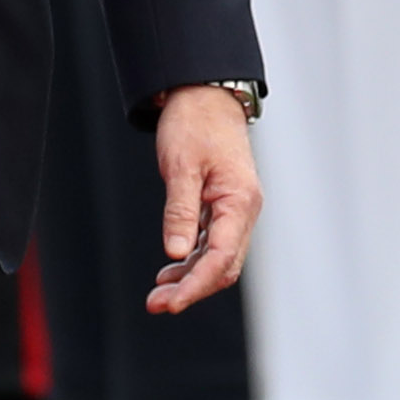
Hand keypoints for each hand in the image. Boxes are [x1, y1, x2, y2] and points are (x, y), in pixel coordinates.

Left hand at [147, 85, 259, 313]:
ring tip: (158, 294)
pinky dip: (191, 260)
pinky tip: (171, 270)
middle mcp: (243, 210)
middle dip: (192, 289)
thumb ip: (180, 210)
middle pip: (223, 266)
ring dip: (190, 279)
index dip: (196, 285)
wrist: (204, 95)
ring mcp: (235, 210)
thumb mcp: (181, 165)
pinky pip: (212, 244)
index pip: (221, 258)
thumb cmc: (195, 123)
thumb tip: (176, 251)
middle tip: (156, 304)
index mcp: (239, 201)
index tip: (171, 303)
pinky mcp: (223, 207)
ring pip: (217, 258)